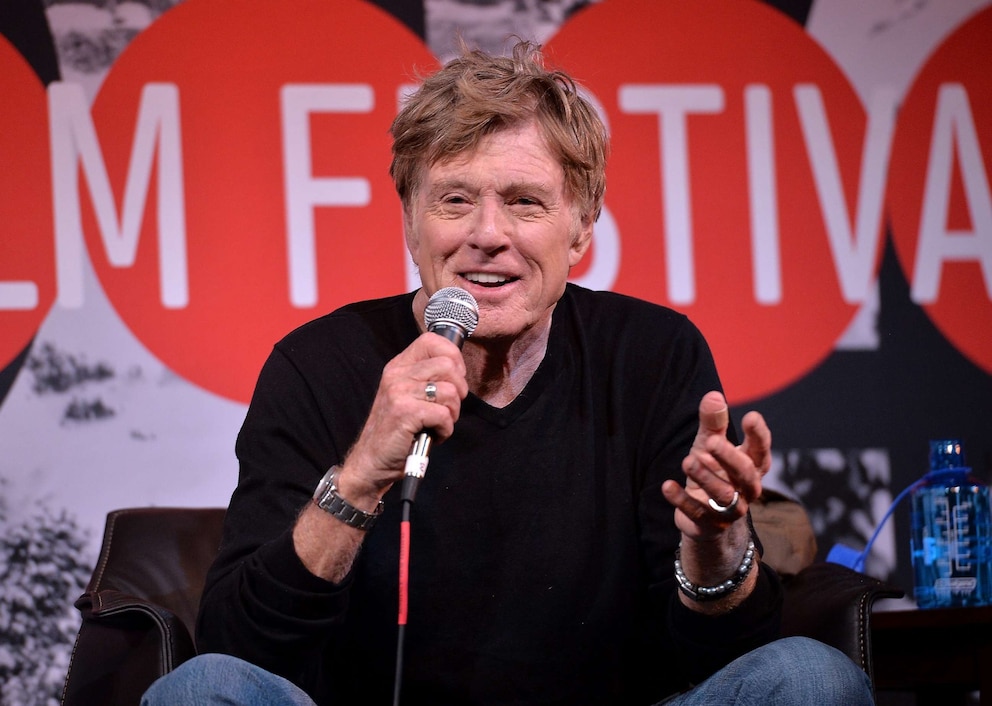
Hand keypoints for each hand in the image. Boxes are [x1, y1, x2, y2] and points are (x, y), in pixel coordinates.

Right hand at [337, 332, 468, 504]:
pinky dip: (446, 430)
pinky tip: (434, 435)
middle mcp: (397, 375)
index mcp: (398, 366)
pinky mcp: (405, 413)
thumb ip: (426, 378)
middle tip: (448, 407)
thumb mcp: (407, 395)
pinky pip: (444, 415)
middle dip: (459, 391)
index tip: (455, 377)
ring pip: (450, 392)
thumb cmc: (396, 430)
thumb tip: (458, 368)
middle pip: (448, 365)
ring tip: (438, 423)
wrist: (371, 461)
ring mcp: (399, 392)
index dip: (453, 356)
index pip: (432, 341)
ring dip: (452, 413)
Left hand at [661, 390, 770, 540]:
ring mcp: (730, 509)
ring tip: (688, 460)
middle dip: (729, 457)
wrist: (704, 517)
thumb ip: (713, 423)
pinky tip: (667, 486)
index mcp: (751, 465)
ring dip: (705, 477)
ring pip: (723, 495)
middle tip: (711, 442)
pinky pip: (697, 513)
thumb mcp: (710, 445)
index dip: (759, 435)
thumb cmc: (712, 470)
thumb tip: (713, 395)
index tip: (751, 416)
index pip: (761, 450)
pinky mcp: (709, 524)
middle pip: (745, 473)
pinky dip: (681, 500)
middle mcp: (746, 488)